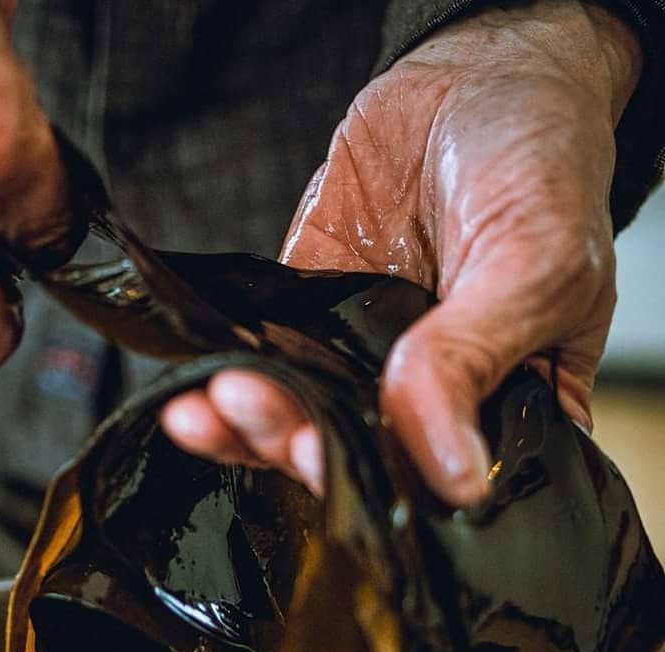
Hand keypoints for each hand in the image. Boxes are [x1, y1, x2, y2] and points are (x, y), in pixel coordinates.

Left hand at [161, 0, 642, 505]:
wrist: (478, 78)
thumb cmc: (542, 165)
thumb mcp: (533, 265)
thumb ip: (473, 361)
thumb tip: (449, 470)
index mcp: (502, 408)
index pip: (435, 484)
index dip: (379, 486)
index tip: (328, 462)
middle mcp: (427, 398)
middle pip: (351, 458)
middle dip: (295, 448)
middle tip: (256, 416)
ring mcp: (360, 360)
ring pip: (298, 420)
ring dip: (249, 425)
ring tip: (214, 403)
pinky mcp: (306, 319)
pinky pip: (263, 362)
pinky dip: (227, 375)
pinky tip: (196, 384)